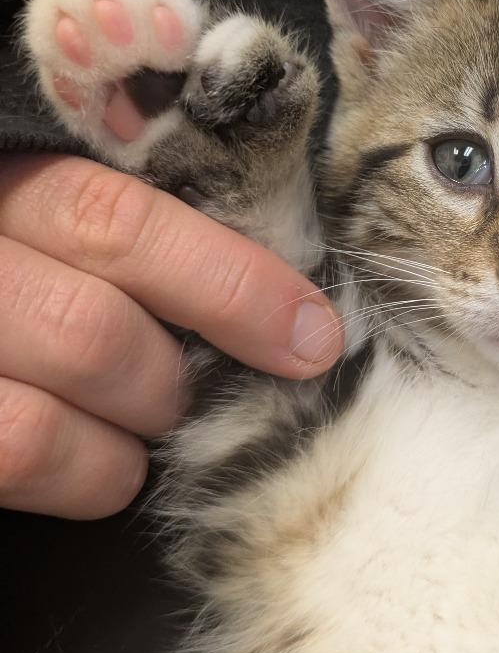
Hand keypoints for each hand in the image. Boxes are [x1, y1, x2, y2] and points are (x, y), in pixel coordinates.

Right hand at [0, 155, 343, 519]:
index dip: (234, 284)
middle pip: (94, 331)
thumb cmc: (37, 245)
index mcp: (7, 177)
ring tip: (151, 419)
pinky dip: (89, 475)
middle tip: (203, 382)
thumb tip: (282, 292)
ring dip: (136, 432)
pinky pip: (14, 458)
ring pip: (48, 418)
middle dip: (177, 377)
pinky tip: (103, 463)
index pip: (124, 225)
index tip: (313, 333)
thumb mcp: (73, 204)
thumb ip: (150, 223)